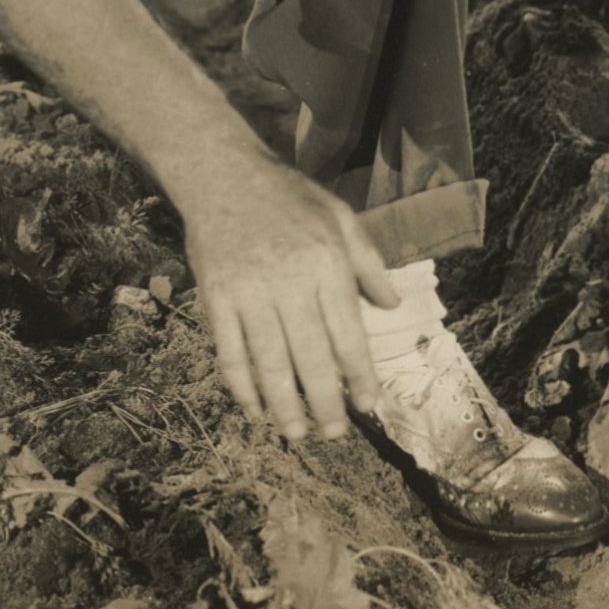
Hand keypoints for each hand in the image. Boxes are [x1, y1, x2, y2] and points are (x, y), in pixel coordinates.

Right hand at [178, 156, 399, 442]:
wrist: (221, 173)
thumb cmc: (289, 196)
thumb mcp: (340, 217)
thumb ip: (367, 263)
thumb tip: (392, 306)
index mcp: (326, 263)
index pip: (348, 333)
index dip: (360, 375)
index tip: (370, 406)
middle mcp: (288, 281)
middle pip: (310, 357)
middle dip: (325, 402)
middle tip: (335, 433)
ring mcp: (248, 292)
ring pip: (269, 363)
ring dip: (283, 405)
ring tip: (297, 434)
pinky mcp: (215, 298)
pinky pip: (230, 353)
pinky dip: (241, 386)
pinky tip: (255, 408)